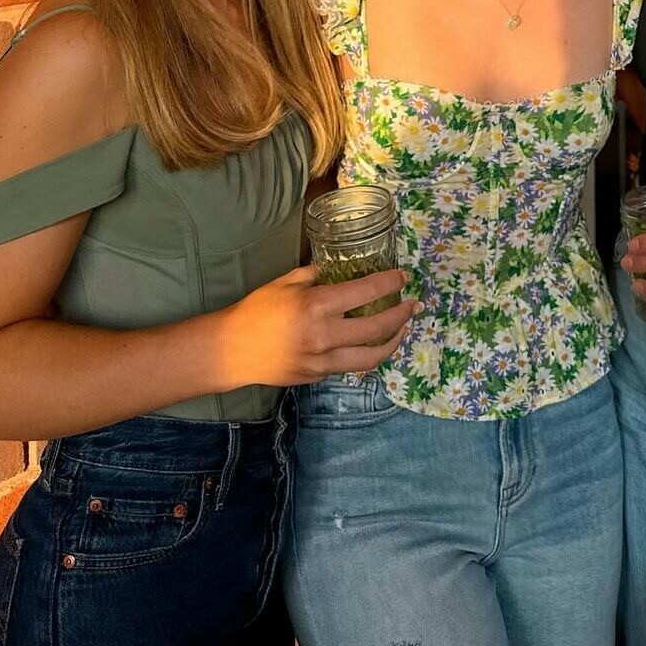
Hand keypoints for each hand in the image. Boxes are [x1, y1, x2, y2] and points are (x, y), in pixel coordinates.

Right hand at [218, 265, 416, 387]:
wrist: (231, 351)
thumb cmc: (257, 310)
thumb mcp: (287, 282)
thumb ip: (317, 275)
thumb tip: (341, 268)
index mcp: (317, 306)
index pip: (366, 292)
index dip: (389, 283)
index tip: (402, 277)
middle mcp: (324, 336)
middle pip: (377, 328)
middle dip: (401, 315)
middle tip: (414, 305)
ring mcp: (322, 362)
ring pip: (370, 358)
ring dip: (392, 342)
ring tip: (402, 329)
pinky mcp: (317, 378)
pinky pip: (348, 366)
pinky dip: (363, 354)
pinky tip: (370, 343)